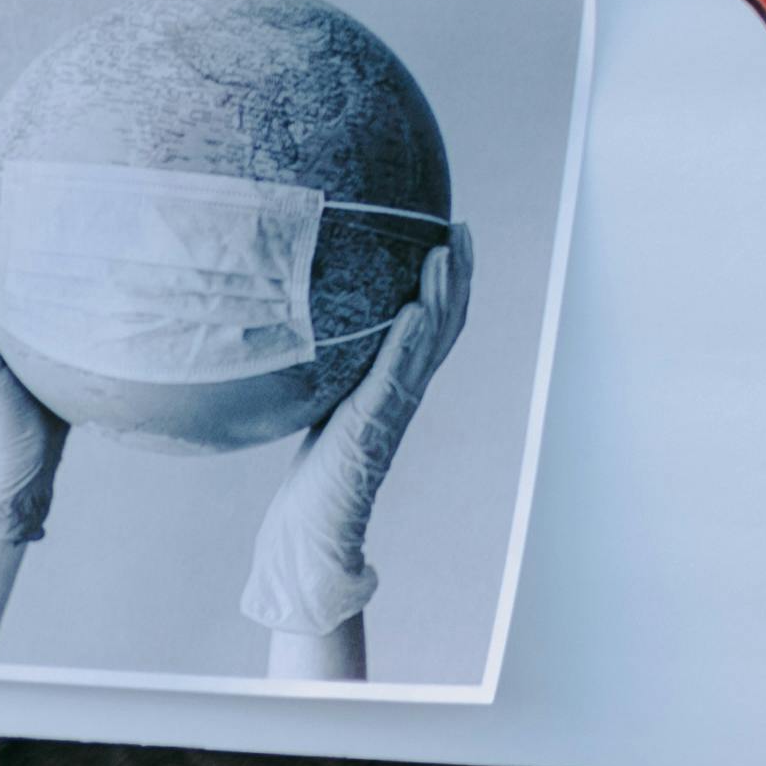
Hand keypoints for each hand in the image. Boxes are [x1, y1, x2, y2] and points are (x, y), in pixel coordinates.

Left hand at [242, 235, 470, 654]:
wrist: (313, 536)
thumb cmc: (314, 481)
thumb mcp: (322, 410)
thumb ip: (329, 374)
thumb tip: (302, 329)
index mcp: (396, 387)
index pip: (435, 326)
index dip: (450, 283)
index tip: (453, 236)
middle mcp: (404, 394)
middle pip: (446, 325)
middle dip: (457, 275)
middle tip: (462, 229)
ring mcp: (391, 409)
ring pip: (429, 343)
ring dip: (441, 296)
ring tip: (444, 254)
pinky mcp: (369, 426)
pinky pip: (395, 376)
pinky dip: (409, 341)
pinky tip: (415, 310)